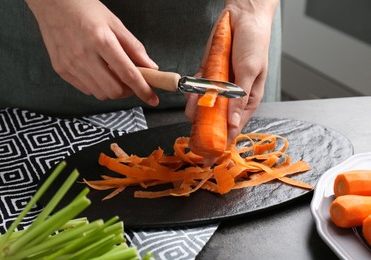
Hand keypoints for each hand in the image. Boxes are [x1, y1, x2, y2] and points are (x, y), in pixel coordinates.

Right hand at [25, 0, 158, 105]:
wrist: (52, 3)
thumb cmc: (85, 9)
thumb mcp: (115, 23)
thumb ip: (134, 47)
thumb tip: (151, 68)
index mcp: (101, 40)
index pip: (128, 74)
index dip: (143, 90)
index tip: (153, 99)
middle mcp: (84, 55)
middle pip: (114, 90)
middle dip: (129, 91)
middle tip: (133, 82)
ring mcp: (70, 64)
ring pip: (100, 93)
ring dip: (114, 90)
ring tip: (115, 75)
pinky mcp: (61, 70)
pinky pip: (86, 89)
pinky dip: (98, 87)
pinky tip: (99, 73)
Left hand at [185, 0, 278, 143]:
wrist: (242, 17)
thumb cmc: (254, 43)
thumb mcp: (250, 71)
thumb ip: (240, 97)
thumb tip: (233, 122)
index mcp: (248, 99)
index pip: (235, 126)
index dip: (224, 141)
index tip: (212, 157)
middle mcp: (232, 96)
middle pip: (218, 121)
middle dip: (207, 133)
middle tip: (196, 147)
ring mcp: (218, 86)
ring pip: (205, 108)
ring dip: (198, 116)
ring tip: (191, 125)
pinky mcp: (206, 75)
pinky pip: (198, 91)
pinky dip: (193, 98)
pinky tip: (190, 106)